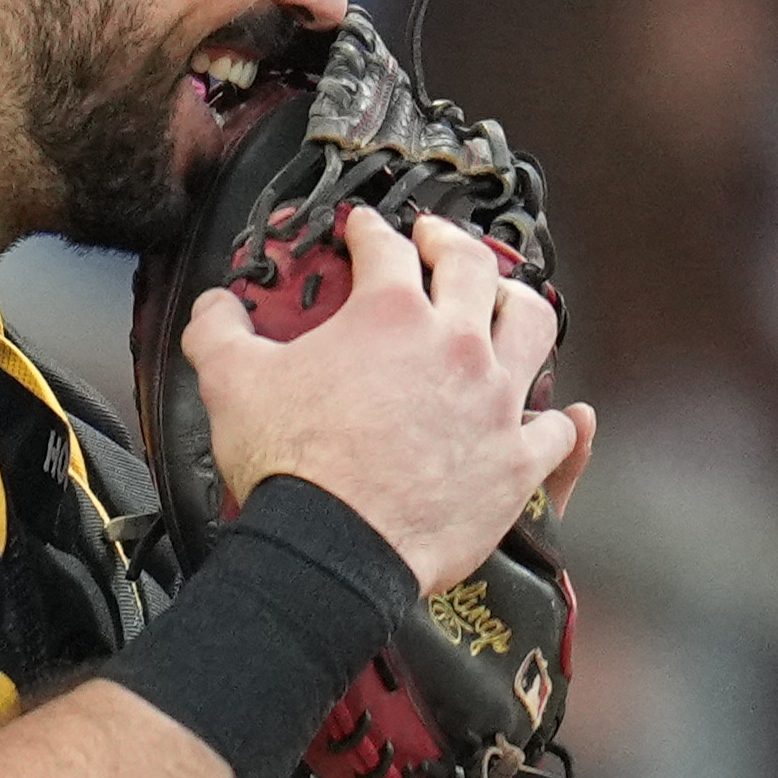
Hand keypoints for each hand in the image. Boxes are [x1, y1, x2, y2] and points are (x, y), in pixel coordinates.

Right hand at [180, 209, 584, 595]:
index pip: (384, 247)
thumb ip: (219, 330)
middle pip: (473, 266)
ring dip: (518, 304)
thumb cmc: (290, 464)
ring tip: (506, 300)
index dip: (369, 230)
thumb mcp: (231, 381)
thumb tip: (215, 305)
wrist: (334, 548)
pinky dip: (559, 421)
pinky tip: (562, 415)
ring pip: (531, 327)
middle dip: (450, 242)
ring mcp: (495, 401)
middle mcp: (456, 345)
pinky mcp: (517, 460)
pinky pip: (555, 431)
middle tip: (435, 241)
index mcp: (390, 314)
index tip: (363, 229)